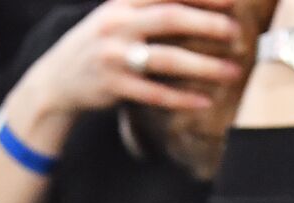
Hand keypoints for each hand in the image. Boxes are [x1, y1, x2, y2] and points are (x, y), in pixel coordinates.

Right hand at [22, 0, 243, 116]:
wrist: (56, 79)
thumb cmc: (100, 45)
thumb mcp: (117, 17)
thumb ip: (148, 8)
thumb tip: (194, 8)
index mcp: (121, 3)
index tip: (231, 0)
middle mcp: (117, 24)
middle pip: (170, 18)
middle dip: (208, 24)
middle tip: (237, 34)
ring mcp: (114, 56)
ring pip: (168, 59)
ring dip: (205, 66)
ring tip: (233, 72)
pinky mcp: (113, 86)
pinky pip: (156, 93)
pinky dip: (183, 98)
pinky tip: (206, 101)